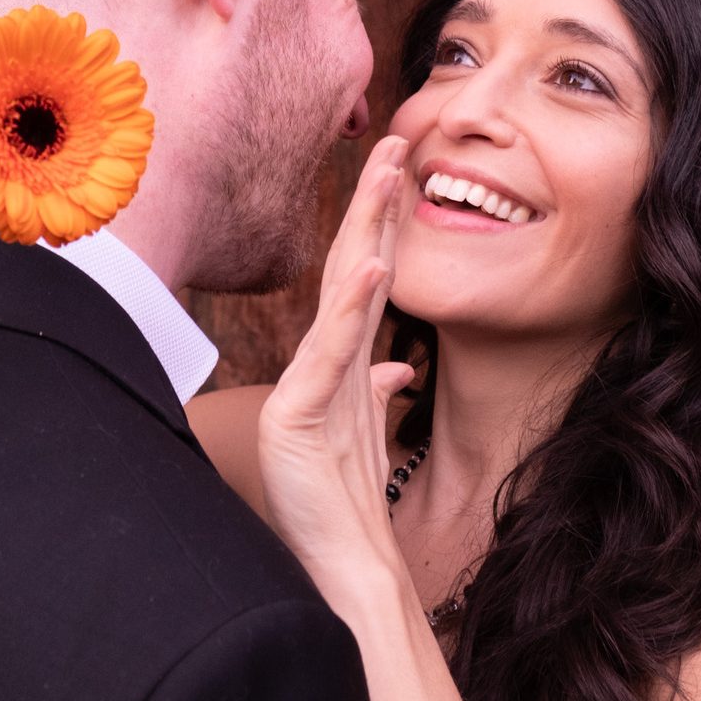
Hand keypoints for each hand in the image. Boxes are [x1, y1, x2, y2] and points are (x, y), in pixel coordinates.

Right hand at [258, 135, 416, 595]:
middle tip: (398, 139)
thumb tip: (398, 362)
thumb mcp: (369, 431)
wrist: (338, 561)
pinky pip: (332, 355)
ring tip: (387, 175)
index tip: (406, 169)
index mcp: (341, 363)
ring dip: (366, 230)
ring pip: (341, 294)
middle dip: (375, 202)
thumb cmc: (345, 499)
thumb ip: (378, 389)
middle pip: (351, 266)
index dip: (384, 222)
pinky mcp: (295, 418)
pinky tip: (373, 266)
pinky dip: (354, 309)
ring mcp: (306, 386)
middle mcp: (321, 364)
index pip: (364, 276)